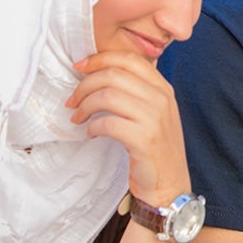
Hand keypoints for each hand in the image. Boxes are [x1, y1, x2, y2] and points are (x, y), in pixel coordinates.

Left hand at [65, 51, 191, 207]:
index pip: (129, 59)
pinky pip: (108, 123)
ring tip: (78, 117)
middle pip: (114, 75)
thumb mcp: (154, 113)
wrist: (170, 184)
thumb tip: (101, 73)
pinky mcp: (144, 140)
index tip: (79, 67)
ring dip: (85, 105)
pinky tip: (90, 133)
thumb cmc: (155, 148)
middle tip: (72, 100)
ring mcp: (154, 119)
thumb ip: (137, 91)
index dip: (99, 59)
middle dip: (85, 85)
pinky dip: (92, 127)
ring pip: (108, 96)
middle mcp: (162, 99)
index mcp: (163, 88)